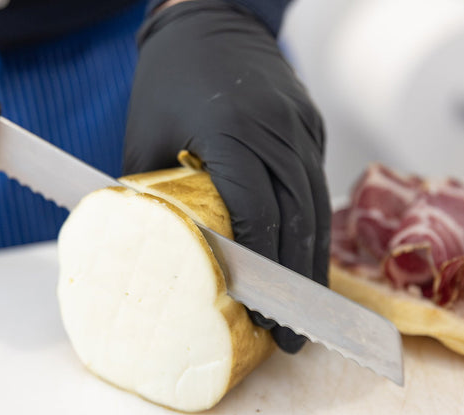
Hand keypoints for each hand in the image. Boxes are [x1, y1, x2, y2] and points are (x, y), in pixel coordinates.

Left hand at [124, 0, 330, 352]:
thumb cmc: (169, 79)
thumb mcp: (147, 135)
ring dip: (312, 264)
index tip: (261, 313)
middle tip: (292, 334)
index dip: (261, 271)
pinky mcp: (311, 128)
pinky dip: (314, 230)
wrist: (210, 19)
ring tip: (306, 309)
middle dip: (295, 284)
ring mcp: (301, 128)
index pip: (257, 216)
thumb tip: (158, 249)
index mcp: (232, 132)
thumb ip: (155, 194)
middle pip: (298, 222)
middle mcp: (277, 132)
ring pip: (316, 209)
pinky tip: (306, 260)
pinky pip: (317, 188)